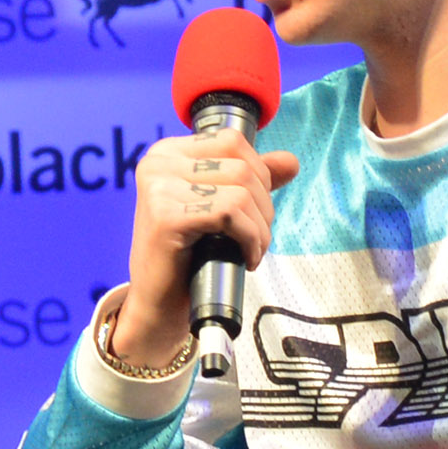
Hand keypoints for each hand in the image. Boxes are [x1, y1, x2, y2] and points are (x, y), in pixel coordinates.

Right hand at [121, 127, 293, 344]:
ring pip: (241, 189)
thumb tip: (290, 161)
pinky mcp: (165, 216)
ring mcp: (158, 188)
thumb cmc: (186, 259)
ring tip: (251, 250)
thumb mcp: (221, 209)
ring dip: (260, 227)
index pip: (232, 141)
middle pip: (242, 165)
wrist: (158, 307)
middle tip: (255, 238)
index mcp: (167, 154)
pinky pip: (230, 213)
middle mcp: (157, 164)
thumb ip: (253, 181)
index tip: (252, 211)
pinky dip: (250, 238)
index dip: (258, 176)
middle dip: (264, 206)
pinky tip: (246, 258)